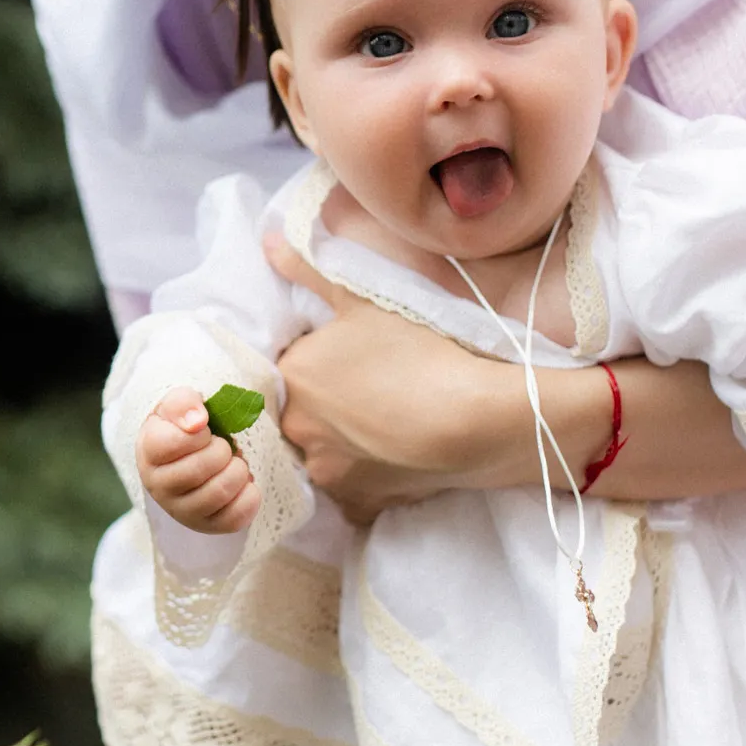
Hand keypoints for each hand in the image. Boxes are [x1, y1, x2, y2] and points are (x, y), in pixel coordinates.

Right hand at [138, 388, 260, 533]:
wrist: (191, 456)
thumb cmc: (184, 427)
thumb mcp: (180, 405)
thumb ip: (183, 402)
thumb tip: (197, 421)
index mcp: (149, 452)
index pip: (176, 441)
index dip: (200, 432)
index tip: (203, 431)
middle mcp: (159, 486)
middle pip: (201, 468)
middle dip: (223, 450)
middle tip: (223, 446)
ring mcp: (182, 511)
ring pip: (220, 492)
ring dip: (238, 470)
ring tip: (233, 463)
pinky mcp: (207, 527)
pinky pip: (236, 517)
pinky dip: (249, 494)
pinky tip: (242, 483)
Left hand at [261, 236, 745, 519]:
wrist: (477, 418)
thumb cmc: (420, 351)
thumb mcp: (364, 299)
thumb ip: (311, 269)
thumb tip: (268, 242)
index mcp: (293, 377)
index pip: (284, 369)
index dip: (314, 362)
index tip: (344, 359)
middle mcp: (298, 430)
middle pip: (298, 412)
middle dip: (323, 402)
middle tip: (369, 386)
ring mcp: (328, 472)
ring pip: (324, 452)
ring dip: (343, 439)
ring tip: (386, 419)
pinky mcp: (359, 503)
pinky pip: (352, 490)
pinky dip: (368, 473)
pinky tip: (395, 453)